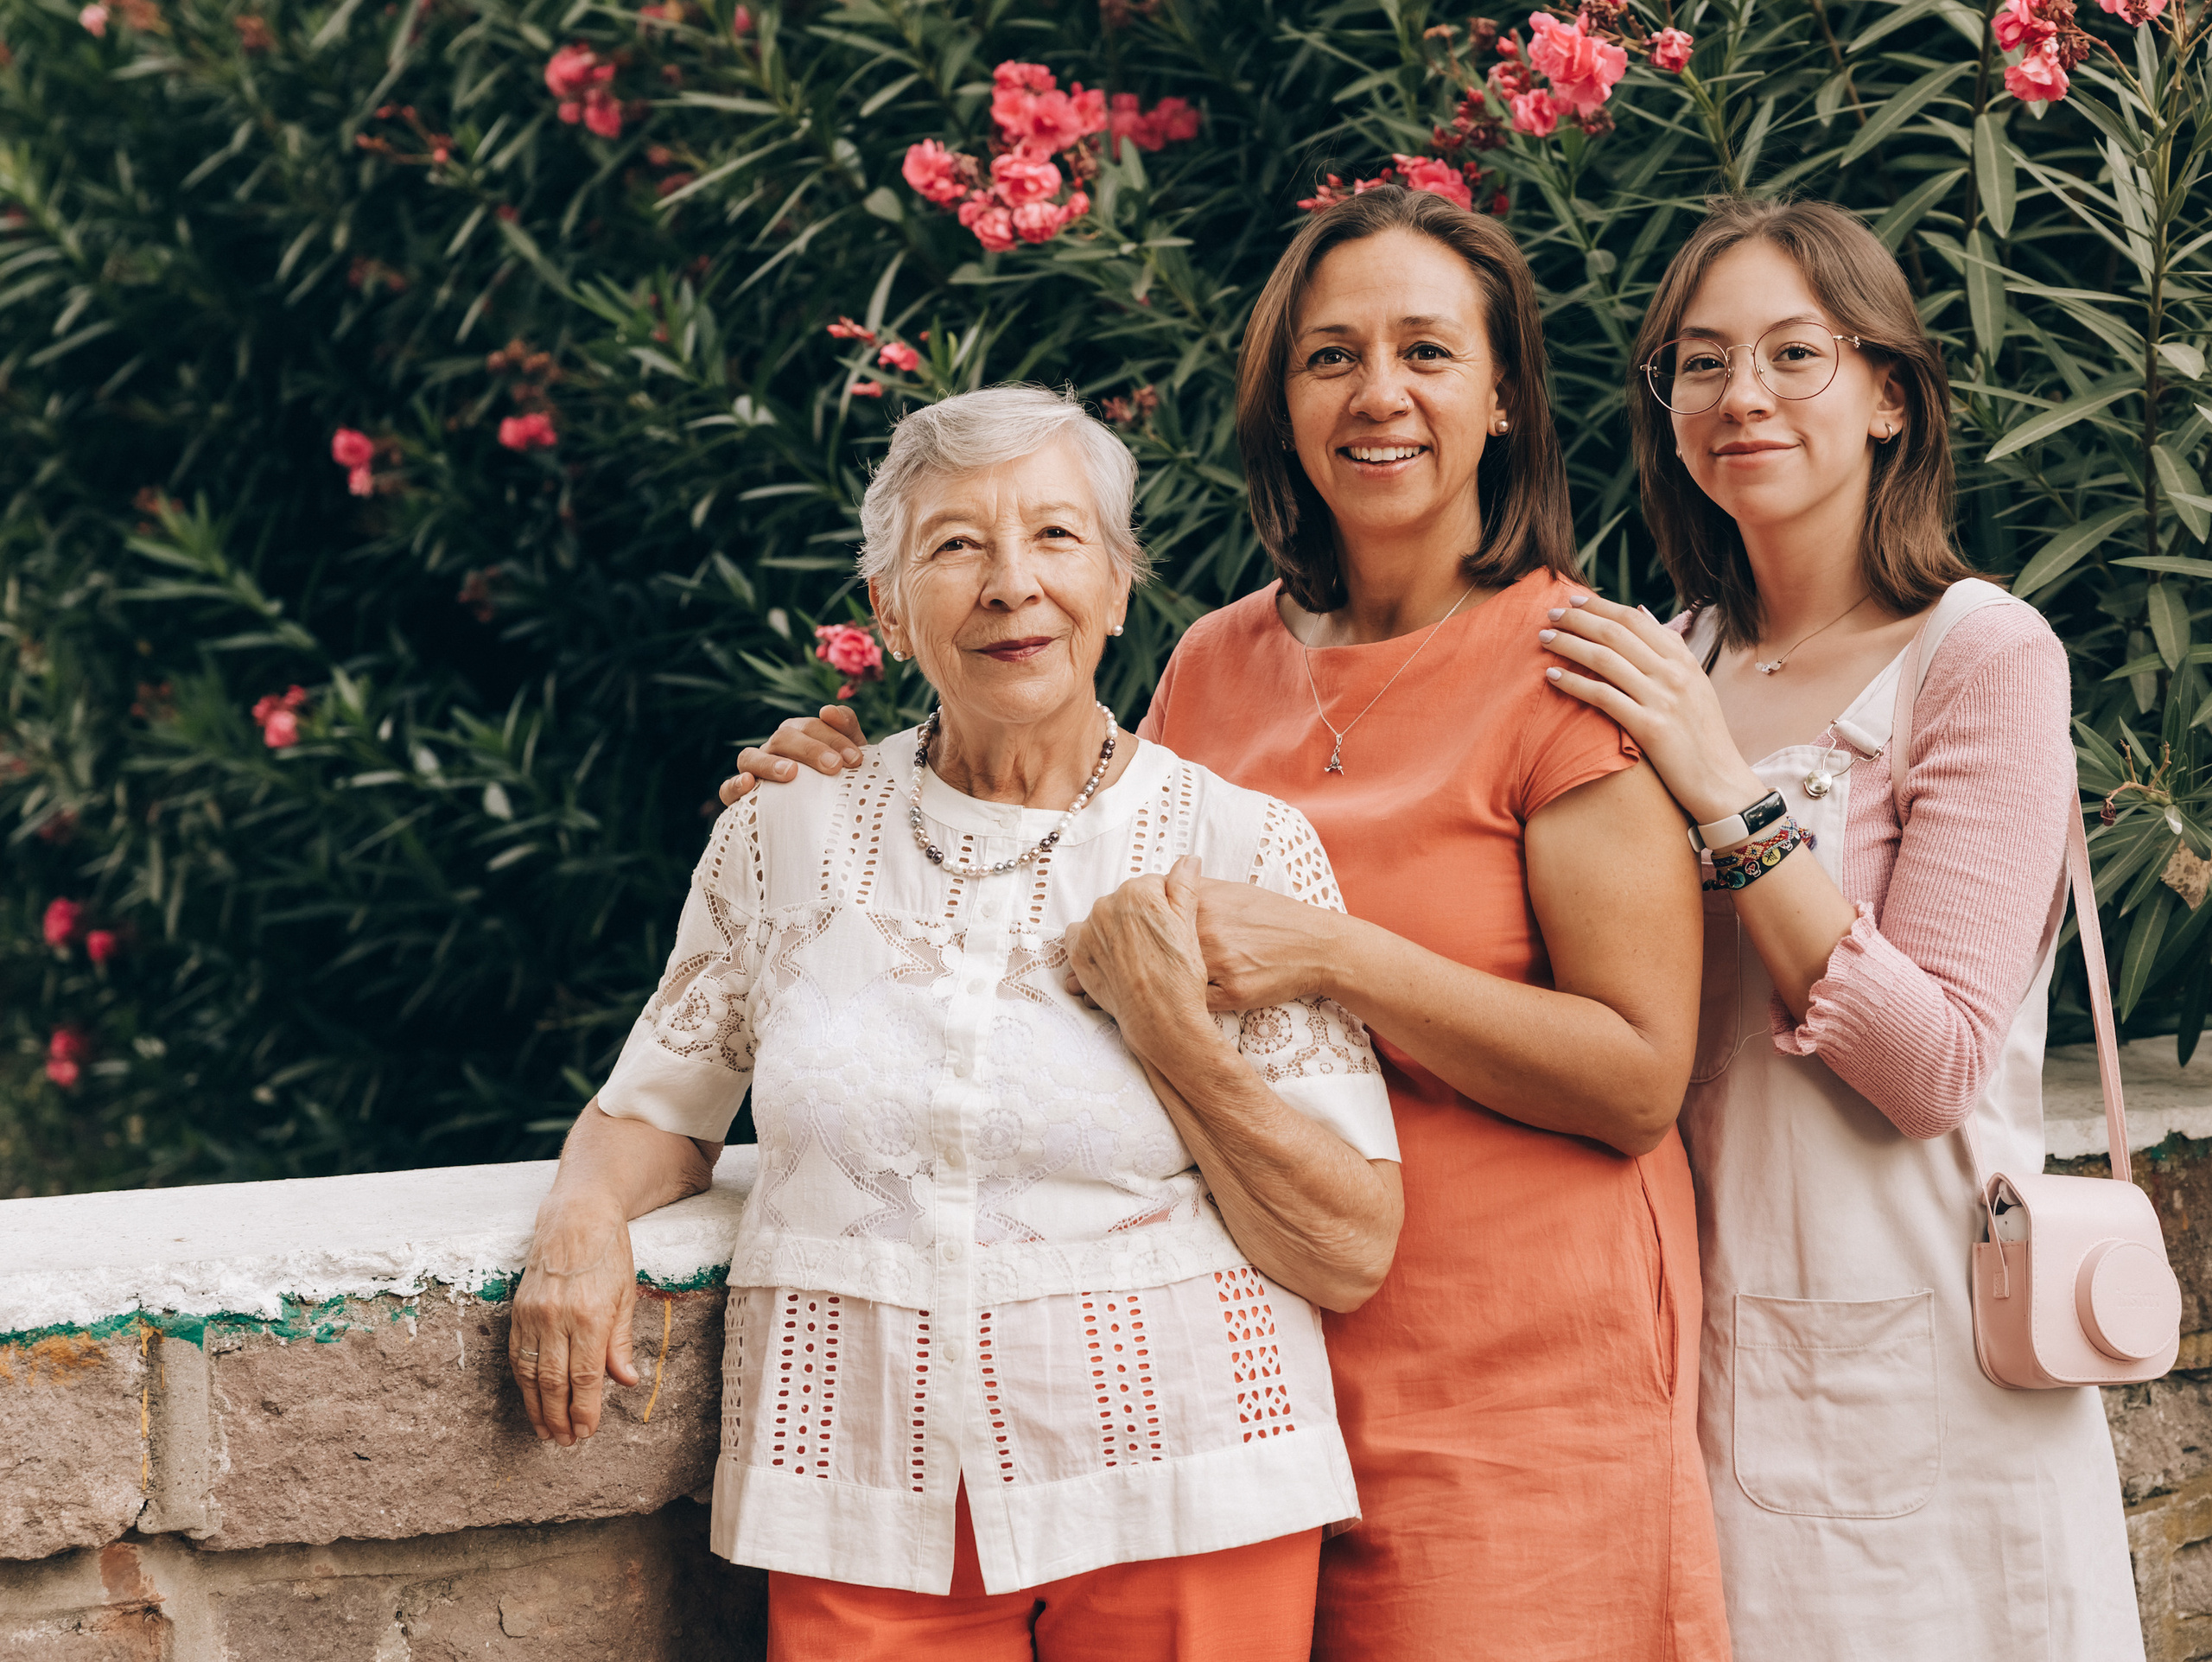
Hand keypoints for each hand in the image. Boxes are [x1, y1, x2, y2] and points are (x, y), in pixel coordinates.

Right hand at [509, 1192, 641, 1445]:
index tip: (587, 1432)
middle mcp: (558, 1318)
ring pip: (530, 1374)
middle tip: (565, 1442)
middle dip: (560, 1417)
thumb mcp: (626, 1296)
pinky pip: (516, 1355)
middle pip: (554, 1383)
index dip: (585, 1411)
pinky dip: (522, 1383)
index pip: (585, 1378)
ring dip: (538, 1408)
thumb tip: (626, 1381)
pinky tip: (530, 1400)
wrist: (575, 1218)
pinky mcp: (518, 1310)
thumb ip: (621, 1341)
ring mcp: (534, 1315)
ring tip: (546, 1431)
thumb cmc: (609, 1256)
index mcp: (591, 1316)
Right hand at [717, 705, 866, 805]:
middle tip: (834, 766)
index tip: (856, 760)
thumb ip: (847, 731)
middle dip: (811, 749)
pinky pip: (727, 789)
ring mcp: (755, 773)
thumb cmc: (840, 789)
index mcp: (800, 737)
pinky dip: (735, 784)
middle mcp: (775, 751)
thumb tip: (829, 710)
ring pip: (750, 757)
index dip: (834, 738)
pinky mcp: (741, 801)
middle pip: (784, 737)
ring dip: (770, 762)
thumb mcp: (850, 762)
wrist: (830, 831)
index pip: (812, 726)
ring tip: (791, 773)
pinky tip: (750, 783)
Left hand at [1064, 856, 1216, 1060]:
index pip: (1151, 886)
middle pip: (1125, 902)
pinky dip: (1094, 945)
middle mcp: (1108, 905)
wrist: (1161, 1017)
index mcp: (1138, 892)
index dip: (1164, 907)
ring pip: (1104, 919)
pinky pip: (1081, 938)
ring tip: (1137, 957)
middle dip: (1138, 918)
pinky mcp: (1077, 953)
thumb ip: (1184, 886)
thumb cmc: (1180, 974)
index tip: (1170, 927)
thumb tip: (1188, 860)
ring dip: (1116, 931)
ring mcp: (1089, 929)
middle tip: (1156, 946)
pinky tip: (1114, 961)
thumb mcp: (1189, 924)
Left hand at [1066, 867, 1341, 1013]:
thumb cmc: (1269, 917)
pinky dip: (1171, 1011)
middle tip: (1074, 976)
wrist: (1314, 945)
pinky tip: (1144, 1018)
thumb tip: (1154, 887)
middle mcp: (1203, 933)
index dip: (1111, 931)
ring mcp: (1217, 963)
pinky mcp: (1233, 992)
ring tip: (1098, 1001)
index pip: (1143, 917)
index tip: (1083, 941)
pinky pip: (1194, 1006)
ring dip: (1130, 990)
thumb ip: (1189, 893)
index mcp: (1197, 908)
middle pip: (1145, 949)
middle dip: (1110, 960)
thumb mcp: (1228, 895)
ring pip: (1163, 982)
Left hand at [1538, 592, 1766, 827]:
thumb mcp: (1695, 682)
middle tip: (1550, 613)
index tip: (1572, 599)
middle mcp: (1673, 673)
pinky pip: (1603, 696)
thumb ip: (1670, 648)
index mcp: (1683, 659)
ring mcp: (1662, 698)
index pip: (1634, 620)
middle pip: (1615, 633)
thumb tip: (1642, 612)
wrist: (1720, 780)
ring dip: (1569, 644)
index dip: (1600, 606)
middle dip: (1578, 619)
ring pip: (1604, 659)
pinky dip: (1574, 683)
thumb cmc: (1702, 734)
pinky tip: (1552, 676)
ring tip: (1544, 638)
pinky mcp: (1649, 727)